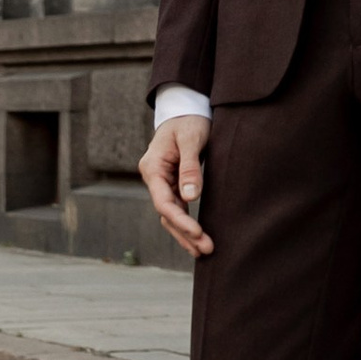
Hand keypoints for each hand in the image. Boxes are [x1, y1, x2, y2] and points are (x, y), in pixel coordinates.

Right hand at [141, 114, 211, 257]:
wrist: (186, 108)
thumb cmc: (188, 120)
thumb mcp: (191, 138)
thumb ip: (189, 167)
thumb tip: (190, 198)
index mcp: (153, 168)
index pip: (163, 202)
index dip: (180, 221)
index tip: (198, 233)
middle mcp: (154, 178)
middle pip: (166, 214)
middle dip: (185, 234)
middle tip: (206, 249)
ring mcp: (162, 183)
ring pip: (171, 215)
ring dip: (186, 234)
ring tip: (205, 251)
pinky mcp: (173, 184)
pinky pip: (178, 209)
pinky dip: (187, 224)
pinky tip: (198, 239)